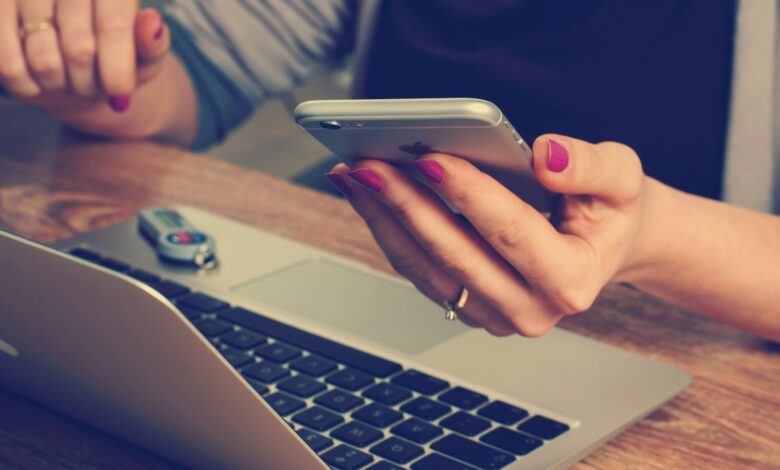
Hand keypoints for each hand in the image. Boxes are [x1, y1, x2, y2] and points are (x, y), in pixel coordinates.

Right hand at [0, 0, 169, 112]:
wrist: (72, 60)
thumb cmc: (116, 56)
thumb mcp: (144, 56)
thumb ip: (153, 44)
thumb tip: (152, 23)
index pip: (113, 24)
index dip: (117, 67)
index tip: (121, 96)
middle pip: (79, 49)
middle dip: (90, 83)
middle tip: (93, 86)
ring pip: (44, 61)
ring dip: (61, 86)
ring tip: (68, 79)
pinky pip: (9, 64)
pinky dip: (28, 85)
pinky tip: (39, 80)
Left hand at [325, 135, 651, 336]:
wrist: (604, 245)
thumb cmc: (610, 211)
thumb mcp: (623, 178)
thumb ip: (591, 166)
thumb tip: (545, 156)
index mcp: (572, 281)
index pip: (511, 233)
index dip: (469, 195)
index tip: (431, 158)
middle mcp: (530, 310)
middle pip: (455, 255)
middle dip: (408, 205)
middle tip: (369, 164)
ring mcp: (494, 315)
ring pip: (425, 268)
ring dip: (385, 219)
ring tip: (355, 174)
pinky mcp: (468, 306)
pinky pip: (418, 271)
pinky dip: (389, 230)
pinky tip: (368, 195)